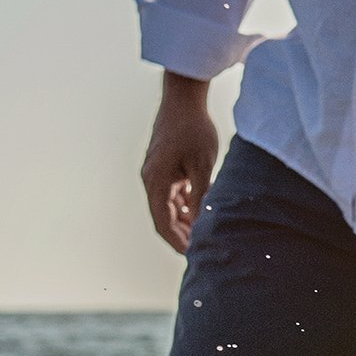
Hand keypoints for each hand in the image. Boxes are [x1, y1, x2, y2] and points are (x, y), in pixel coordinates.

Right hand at [141, 72, 218, 252]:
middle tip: (202, 250)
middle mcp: (151, 179)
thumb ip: (201, 196)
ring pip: (169, 206)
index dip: (177, 241)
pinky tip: (200, 213)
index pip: (162, 222)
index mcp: (156, 181)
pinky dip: (185, 205)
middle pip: (164, 216)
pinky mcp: (165, 166)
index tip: (192, 255)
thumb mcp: (202, 166)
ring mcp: (157, 172)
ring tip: (204, 235)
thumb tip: (203, 223)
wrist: (184, 99)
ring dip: (185, 221)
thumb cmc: (194, 129)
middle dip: (181, 235)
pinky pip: (172, 193)